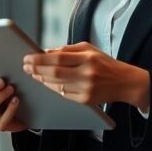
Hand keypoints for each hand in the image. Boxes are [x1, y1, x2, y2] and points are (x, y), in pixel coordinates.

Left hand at [23, 42, 149, 108]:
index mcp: (88, 58)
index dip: (39, 59)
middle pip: (54, 72)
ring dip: (42, 79)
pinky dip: (53, 88)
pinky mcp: (86, 101)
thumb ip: (67, 50)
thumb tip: (45, 52)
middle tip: (26, 66)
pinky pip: (63, 94)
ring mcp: (86, 89)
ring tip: (33, 74)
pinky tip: (46, 83)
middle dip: (36, 69)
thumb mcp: (89, 50)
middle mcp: (87, 74)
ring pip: (57, 85)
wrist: (125, 82)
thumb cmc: (105, 63)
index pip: (58, 58)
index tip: (27, 57)